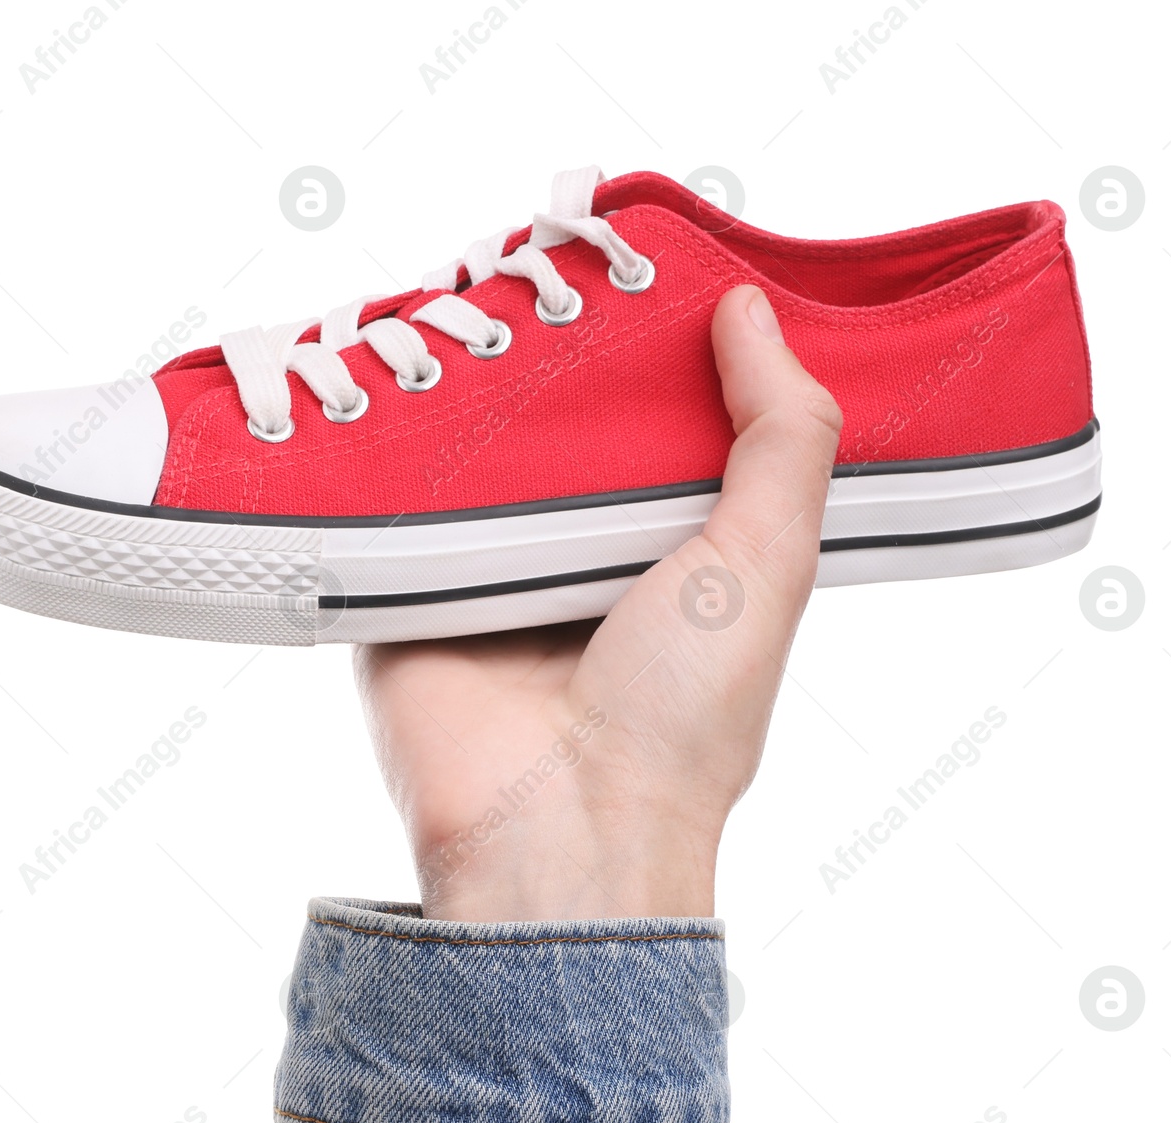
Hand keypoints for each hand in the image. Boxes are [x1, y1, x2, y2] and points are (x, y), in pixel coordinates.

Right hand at [353, 287, 842, 920]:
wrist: (556, 829)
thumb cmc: (681, 718)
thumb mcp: (768, 564)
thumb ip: (783, 436)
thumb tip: (745, 308)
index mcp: (677, 553)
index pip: (667, 423)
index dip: (664, 349)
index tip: (650, 260)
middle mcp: (583, 554)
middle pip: (568, 423)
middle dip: (560, 350)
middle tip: (549, 245)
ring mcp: (491, 566)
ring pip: (480, 443)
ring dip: (475, 379)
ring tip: (471, 277)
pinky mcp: (407, 581)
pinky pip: (396, 489)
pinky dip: (395, 432)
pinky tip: (388, 350)